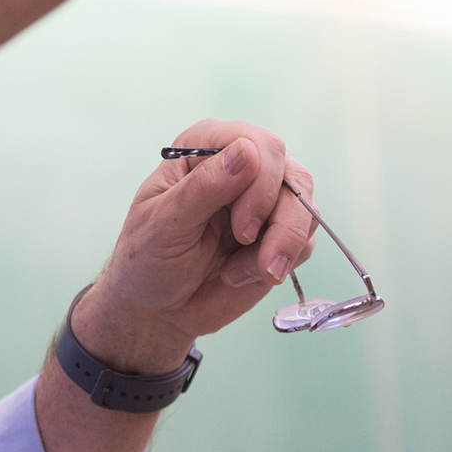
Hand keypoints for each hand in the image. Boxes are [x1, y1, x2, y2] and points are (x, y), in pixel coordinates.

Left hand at [72, 120, 318, 373]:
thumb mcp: (164, 224)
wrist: (158, 309)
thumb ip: (204, 188)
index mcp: (203, 149)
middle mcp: (240, 167)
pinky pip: (305, 241)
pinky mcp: (279, 234)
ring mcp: (264, 201)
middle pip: (292, 174)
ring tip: (238, 274)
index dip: (260, 181)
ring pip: (305, 208)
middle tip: (244, 248)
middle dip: (279, 221)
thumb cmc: (147, 259)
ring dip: (282, 246)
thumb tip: (248, 151)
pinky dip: (279, 263)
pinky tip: (239, 276)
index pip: (255, 141)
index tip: (242, 228)